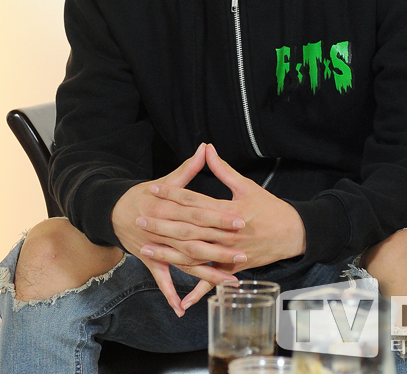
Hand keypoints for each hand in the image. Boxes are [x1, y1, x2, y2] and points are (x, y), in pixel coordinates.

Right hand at [111, 143, 245, 315]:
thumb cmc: (143, 194)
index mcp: (168, 206)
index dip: (220, 216)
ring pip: (184, 261)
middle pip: (194, 239)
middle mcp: (162, 228)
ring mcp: (156, 246)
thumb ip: (189, 167)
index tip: (240, 219)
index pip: (199, 212)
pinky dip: (171, 294)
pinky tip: (183, 308)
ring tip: (230, 279)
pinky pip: (162, 279)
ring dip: (206, 272)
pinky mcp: (149, 260)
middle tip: (243, 252)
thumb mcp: (165, 179)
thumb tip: (206, 148)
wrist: (113, 211)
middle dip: (219, 247)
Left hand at [145, 144, 305, 307]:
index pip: (194, 201)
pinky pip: (213, 281)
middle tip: (139, 218)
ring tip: (146, 247)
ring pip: (194, 254)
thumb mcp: (246, 186)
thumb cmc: (269, 207)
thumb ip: (223, 169)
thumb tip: (207, 149)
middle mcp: (226, 234)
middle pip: (188, 228)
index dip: (173, 194)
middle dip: (162, 224)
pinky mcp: (233, 267)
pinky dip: (198, 291)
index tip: (153, 189)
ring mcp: (229, 253)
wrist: (291, 233)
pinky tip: (181, 301)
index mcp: (228, 211)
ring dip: (169, 252)